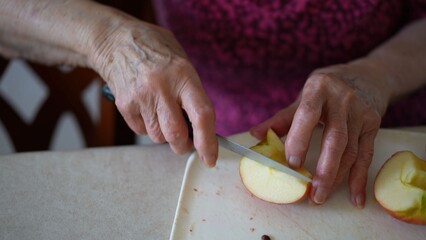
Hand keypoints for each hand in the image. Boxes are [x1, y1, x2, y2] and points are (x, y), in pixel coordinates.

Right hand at [90, 19, 217, 165]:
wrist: (115, 40)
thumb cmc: (156, 51)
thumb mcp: (182, 62)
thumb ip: (193, 92)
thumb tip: (202, 127)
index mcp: (183, 75)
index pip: (202, 115)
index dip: (208, 142)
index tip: (210, 158)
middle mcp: (162, 87)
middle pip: (177, 134)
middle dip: (183, 145)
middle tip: (184, 141)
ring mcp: (141, 96)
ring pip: (158, 137)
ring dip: (164, 134)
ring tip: (161, 113)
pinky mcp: (124, 104)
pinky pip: (141, 131)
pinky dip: (147, 128)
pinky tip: (147, 109)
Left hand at [251, 60, 391, 207]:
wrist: (366, 75)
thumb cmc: (326, 88)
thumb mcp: (304, 96)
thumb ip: (282, 118)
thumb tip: (255, 135)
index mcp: (318, 88)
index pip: (307, 114)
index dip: (299, 139)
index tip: (291, 163)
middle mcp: (342, 99)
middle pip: (335, 138)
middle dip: (324, 169)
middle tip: (312, 193)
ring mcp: (361, 112)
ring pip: (351, 150)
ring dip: (337, 177)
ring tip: (321, 196)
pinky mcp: (373, 124)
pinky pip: (366, 155)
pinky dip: (359, 178)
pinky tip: (355, 197)